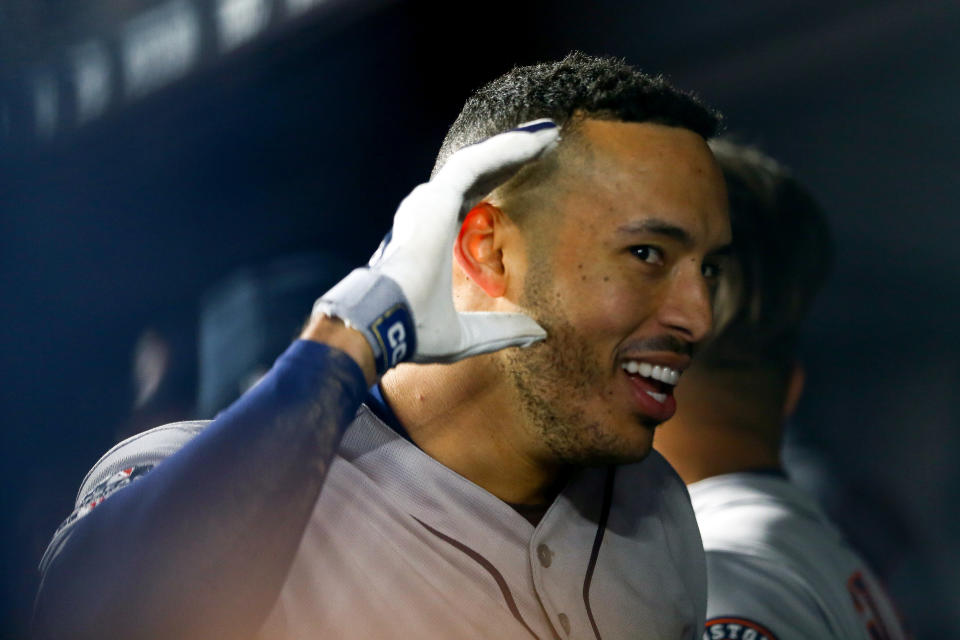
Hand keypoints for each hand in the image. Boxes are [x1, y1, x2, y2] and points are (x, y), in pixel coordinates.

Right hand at [313, 119, 558, 374]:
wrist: (385, 327)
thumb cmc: (414, 331)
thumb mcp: (468, 335)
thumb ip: (503, 330)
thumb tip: (538, 333)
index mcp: (435, 238)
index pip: (473, 200)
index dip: (500, 184)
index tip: (533, 173)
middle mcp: (430, 212)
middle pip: (479, 175)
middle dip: (512, 157)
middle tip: (546, 144)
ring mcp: (432, 201)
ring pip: (480, 161)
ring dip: (515, 145)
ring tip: (548, 133)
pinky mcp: (438, 196)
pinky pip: (478, 161)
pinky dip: (508, 148)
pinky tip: (536, 139)